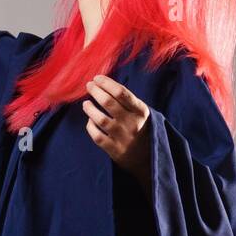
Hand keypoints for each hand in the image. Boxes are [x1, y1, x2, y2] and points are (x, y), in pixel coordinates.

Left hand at [83, 75, 152, 197]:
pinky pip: (97, 136)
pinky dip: (91, 127)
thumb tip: (101, 82)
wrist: (149, 158)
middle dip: (95, 91)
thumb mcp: (139, 112)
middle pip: (108, 102)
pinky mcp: (115, 150)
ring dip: (90, 109)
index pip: (121, 92)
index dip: (106, 83)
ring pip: (100, 119)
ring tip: (86, 103)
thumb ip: (125, 100)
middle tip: (89, 86)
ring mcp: (123, 138)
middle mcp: (132, 124)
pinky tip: (90, 121)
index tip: (97, 78)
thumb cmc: (139, 127)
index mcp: (140, 111)